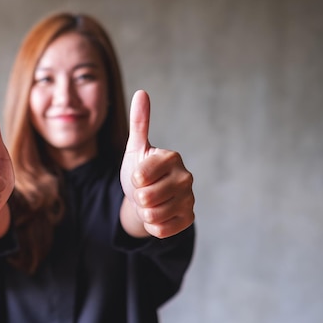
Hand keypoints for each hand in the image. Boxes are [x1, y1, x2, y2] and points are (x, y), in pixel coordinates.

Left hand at [120, 90, 194, 237]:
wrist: (146, 197)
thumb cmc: (140, 170)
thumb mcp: (135, 148)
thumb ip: (139, 122)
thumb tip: (142, 92)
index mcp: (172, 157)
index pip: (140, 176)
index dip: (134, 179)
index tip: (139, 175)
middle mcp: (186, 177)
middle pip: (146, 197)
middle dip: (138, 197)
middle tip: (144, 191)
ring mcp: (189, 199)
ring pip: (153, 215)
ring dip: (145, 212)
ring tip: (150, 202)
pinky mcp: (189, 218)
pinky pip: (162, 230)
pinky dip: (154, 226)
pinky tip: (158, 214)